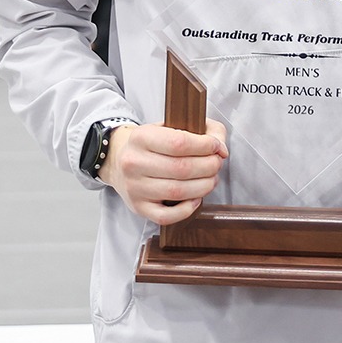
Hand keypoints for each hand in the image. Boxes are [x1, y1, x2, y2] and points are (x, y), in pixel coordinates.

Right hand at [99, 121, 228, 224]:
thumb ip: (205, 130)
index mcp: (141, 137)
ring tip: (210, 179)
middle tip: (217, 164)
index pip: (180, 142)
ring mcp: (134, 188)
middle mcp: (134, 162)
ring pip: (177, 192)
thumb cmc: (152, 145)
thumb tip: (221, 149)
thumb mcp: (172, 126)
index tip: (217, 147)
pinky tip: (195, 198)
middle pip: (182, 168)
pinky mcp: (138, 207)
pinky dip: (187, 209)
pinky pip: (166, 216)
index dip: (206, 146)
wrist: (119, 162)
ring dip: (203, 186)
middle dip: (209, 166)